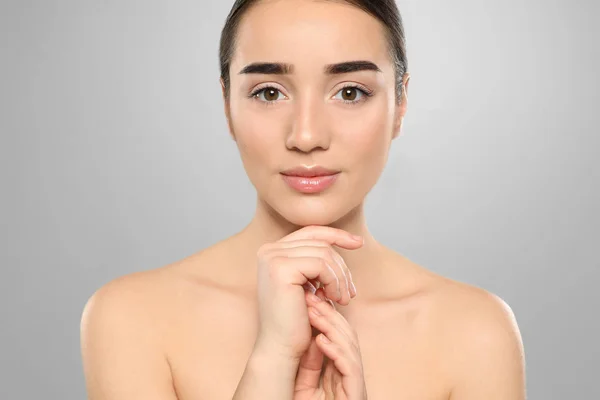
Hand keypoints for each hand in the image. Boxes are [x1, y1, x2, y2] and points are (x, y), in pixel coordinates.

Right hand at [253, 226, 361, 361]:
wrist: (282, 348)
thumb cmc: (297, 321)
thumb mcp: (308, 285)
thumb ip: (316, 262)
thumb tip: (343, 239)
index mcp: (272, 251)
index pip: (311, 232)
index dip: (336, 235)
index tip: (358, 243)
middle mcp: (269, 250)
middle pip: (320, 242)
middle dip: (341, 266)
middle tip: (350, 292)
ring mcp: (273, 257)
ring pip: (324, 253)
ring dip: (340, 277)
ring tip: (343, 300)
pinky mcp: (281, 268)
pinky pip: (321, 264)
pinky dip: (334, 281)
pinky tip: (334, 300)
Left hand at [294, 288, 367, 399]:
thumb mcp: (304, 380)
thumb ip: (311, 358)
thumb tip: (311, 328)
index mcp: (339, 371)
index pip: (338, 336)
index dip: (326, 316)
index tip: (309, 298)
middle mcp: (350, 376)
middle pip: (347, 337)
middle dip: (329, 316)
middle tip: (311, 298)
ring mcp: (354, 386)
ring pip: (351, 348)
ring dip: (331, 328)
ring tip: (314, 313)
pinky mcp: (355, 395)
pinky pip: (350, 369)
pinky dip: (336, 352)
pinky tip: (320, 339)